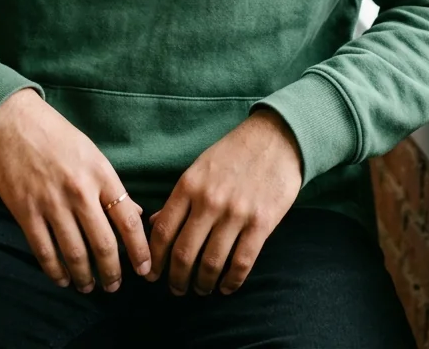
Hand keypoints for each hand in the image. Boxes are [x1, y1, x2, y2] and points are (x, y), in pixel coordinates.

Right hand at [0, 88, 150, 294]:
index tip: (144, 269)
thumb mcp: (92, 154)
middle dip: (112, 272)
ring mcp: (51, 203)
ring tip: (89, 287)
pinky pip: (44, 251)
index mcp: (100, 174)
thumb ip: (112, 186)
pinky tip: (62, 279)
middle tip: (114, 286)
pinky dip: (56, 271)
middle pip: (103, 244)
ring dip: (85, 277)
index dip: (139, 250)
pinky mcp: (26, 211)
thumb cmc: (56, 136)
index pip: (127, 220)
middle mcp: (79, 191)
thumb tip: (135, 215)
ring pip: (74, 253)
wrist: (13, 121)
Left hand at [146, 108, 302, 296]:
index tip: (152, 274)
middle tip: (177, 289)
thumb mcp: (200, 168)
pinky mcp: (261, 223)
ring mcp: (236, 213)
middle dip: (176, 279)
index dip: (155, 259)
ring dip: (202, 284)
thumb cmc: (234, 153)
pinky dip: (231, 282)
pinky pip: (241, 263)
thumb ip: (179, 197)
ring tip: (200, 289)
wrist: (276, 138)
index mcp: (189, 185)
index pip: (163, 231)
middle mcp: (209, 201)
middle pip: (184, 253)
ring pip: (211, 263)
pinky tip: (226, 287)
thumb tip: (155, 224)